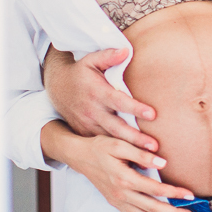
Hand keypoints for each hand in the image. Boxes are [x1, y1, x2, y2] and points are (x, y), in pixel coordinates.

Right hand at [44, 47, 158, 151]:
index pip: (119, 101)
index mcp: (97, 92)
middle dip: (135, 138)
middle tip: (154, 147)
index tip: (153, 114)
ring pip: (110, 139)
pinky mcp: (84, 132)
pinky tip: (132, 161)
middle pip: (116, 127)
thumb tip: (126, 50)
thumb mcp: (91, 60)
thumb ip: (109, 55)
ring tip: (148, 158)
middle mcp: (92, 110)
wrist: (57, 87)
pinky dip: (115, 154)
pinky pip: (101, 144)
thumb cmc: (80, 72)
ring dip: (128, 150)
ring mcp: (87, 124)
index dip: (135, 108)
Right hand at [56, 128, 196, 211]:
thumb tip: (163, 162)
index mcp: (124, 178)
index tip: (190, 195)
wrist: (80, 157)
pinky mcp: (115, 202)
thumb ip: (141, 153)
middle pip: (152, 207)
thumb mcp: (120, 144)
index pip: (155, 189)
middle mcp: (121, 193)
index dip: (174, 193)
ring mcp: (118, 200)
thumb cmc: (100, 147)